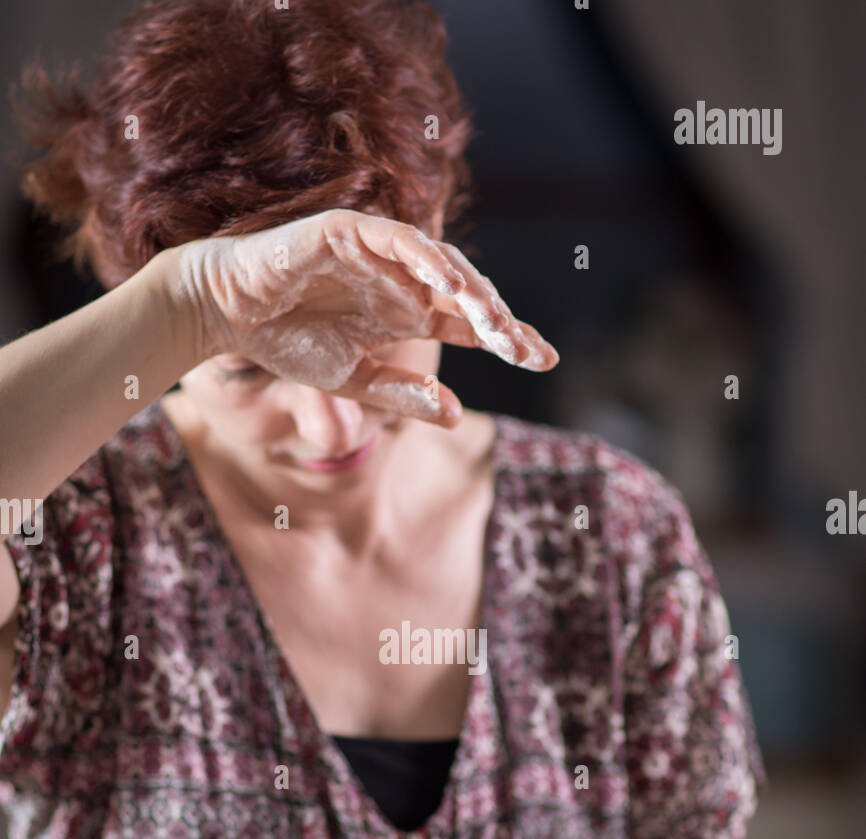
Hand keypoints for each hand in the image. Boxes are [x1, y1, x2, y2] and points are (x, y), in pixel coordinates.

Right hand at [166, 208, 557, 423]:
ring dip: (471, 291)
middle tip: (524, 349)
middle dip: (498, 321)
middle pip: (466, 297)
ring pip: (442, 264)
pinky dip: (423, 257)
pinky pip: (397, 239)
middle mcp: (403, 281)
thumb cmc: (288, 343)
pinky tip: (446, 283)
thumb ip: (401, 396)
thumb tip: (455, 416)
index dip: (507, 338)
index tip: (544, 360)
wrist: (228, 315)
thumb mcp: (353, 382)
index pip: (469, 325)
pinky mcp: (350, 231)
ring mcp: (380, 254)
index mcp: (407, 315)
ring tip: (495, 321)